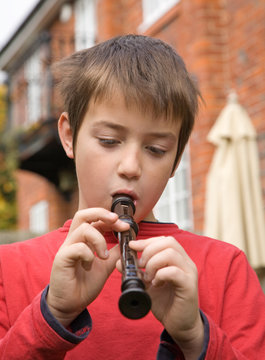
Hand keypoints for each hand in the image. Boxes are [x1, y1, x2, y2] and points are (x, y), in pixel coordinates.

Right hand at [47, 208, 128, 326]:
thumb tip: (126, 242)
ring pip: (84, 229)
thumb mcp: (105, 266)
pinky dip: (89, 255)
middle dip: (102, 214)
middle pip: (83, 215)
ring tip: (104, 256)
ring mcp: (66, 248)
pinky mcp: (61, 259)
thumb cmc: (84, 284)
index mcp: (82, 240)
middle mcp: (73, 240)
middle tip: (116, 221)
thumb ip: (114, 253)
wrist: (71, 305)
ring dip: (99, 240)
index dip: (109, 218)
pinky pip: (78, 247)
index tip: (125, 226)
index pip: (93, 218)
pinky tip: (89, 265)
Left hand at [129, 237, 203, 358]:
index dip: (147, 241)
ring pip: (170, 254)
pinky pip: (173, 271)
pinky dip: (160, 275)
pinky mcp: (189, 285)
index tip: (132, 247)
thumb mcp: (147, 285)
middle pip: (168, 242)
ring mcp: (189, 272)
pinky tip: (156, 284)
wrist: (180, 325)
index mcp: (178, 259)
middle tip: (140, 265)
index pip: (164, 240)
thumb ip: (136, 272)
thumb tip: (120, 262)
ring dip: (153, 263)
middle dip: (149, 250)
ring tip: (148, 276)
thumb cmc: (165, 303)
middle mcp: (186, 262)